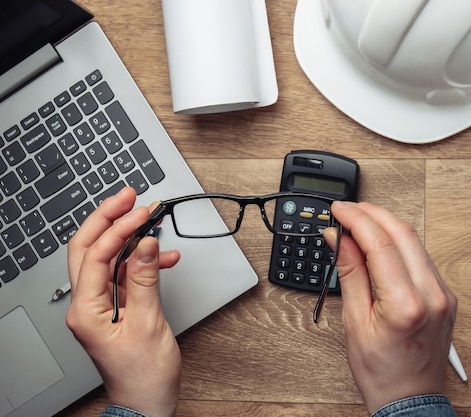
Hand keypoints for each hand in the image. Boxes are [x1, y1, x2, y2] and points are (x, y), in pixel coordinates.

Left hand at [66, 187, 181, 416]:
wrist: (146, 402)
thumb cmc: (143, 376)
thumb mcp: (148, 324)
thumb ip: (145, 280)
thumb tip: (145, 244)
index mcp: (86, 310)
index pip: (95, 254)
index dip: (118, 228)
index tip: (141, 211)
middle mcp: (87, 304)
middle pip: (88, 248)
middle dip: (108, 219)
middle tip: (130, 198)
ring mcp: (100, 305)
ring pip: (106, 257)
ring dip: (127, 236)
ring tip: (150, 219)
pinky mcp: (116, 306)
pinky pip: (124, 273)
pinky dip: (142, 260)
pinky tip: (164, 256)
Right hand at [325, 201, 456, 413]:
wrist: (410, 399)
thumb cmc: (382, 372)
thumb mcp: (355, 322)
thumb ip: (350, 273)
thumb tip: (339, 239)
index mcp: (407, 304)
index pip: (380, 243)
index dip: (356, 219)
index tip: (339, 211)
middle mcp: (432, 294)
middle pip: (403, 233)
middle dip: (372, 214)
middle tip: (348, 210)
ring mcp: (443, 294)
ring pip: (415, 241)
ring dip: (386, 225)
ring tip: (359, 224)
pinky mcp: (445, 296)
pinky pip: (422, 257)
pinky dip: (399, 244)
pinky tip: (380, 243)